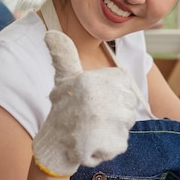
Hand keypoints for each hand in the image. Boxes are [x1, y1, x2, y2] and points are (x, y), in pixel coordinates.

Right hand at [32, 30, 137, 176]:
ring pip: (126, 123)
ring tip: (92, 128)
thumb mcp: (64, 78)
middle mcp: (108, 97)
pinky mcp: (115, 141)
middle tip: (92, 116)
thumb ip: (64, 55)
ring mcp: (112, 121)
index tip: (94, 100)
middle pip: (129, 104)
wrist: (54, 145)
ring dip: (112, 128)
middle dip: (114, 112)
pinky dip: (110, 145)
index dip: (112, 95)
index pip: (125, 86)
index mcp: (100, 78)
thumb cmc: (63, 109)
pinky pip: (121, 141)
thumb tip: (51, 33)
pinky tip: (93, 142)